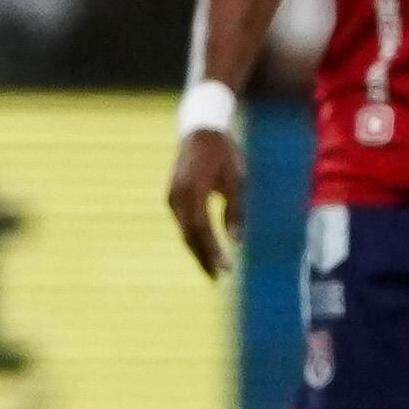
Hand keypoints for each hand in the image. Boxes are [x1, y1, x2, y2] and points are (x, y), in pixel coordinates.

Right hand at [166, 127, 247, 278]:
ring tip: (212, 269)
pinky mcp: (172, 196)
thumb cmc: (223, 152)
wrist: (200, 130)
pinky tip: (204, 248)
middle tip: (217, 278)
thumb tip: (236, 240)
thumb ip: (235, 209)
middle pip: (189, 235)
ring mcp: (172, 196)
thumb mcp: (236, 179)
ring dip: (197, 250)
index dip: (212, 251)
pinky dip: (193, 237)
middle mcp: (177, 196)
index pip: (202, 228)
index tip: (225, 268)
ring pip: (184, 231)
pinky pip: (183, 222)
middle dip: (203, 258)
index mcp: (193, 189)